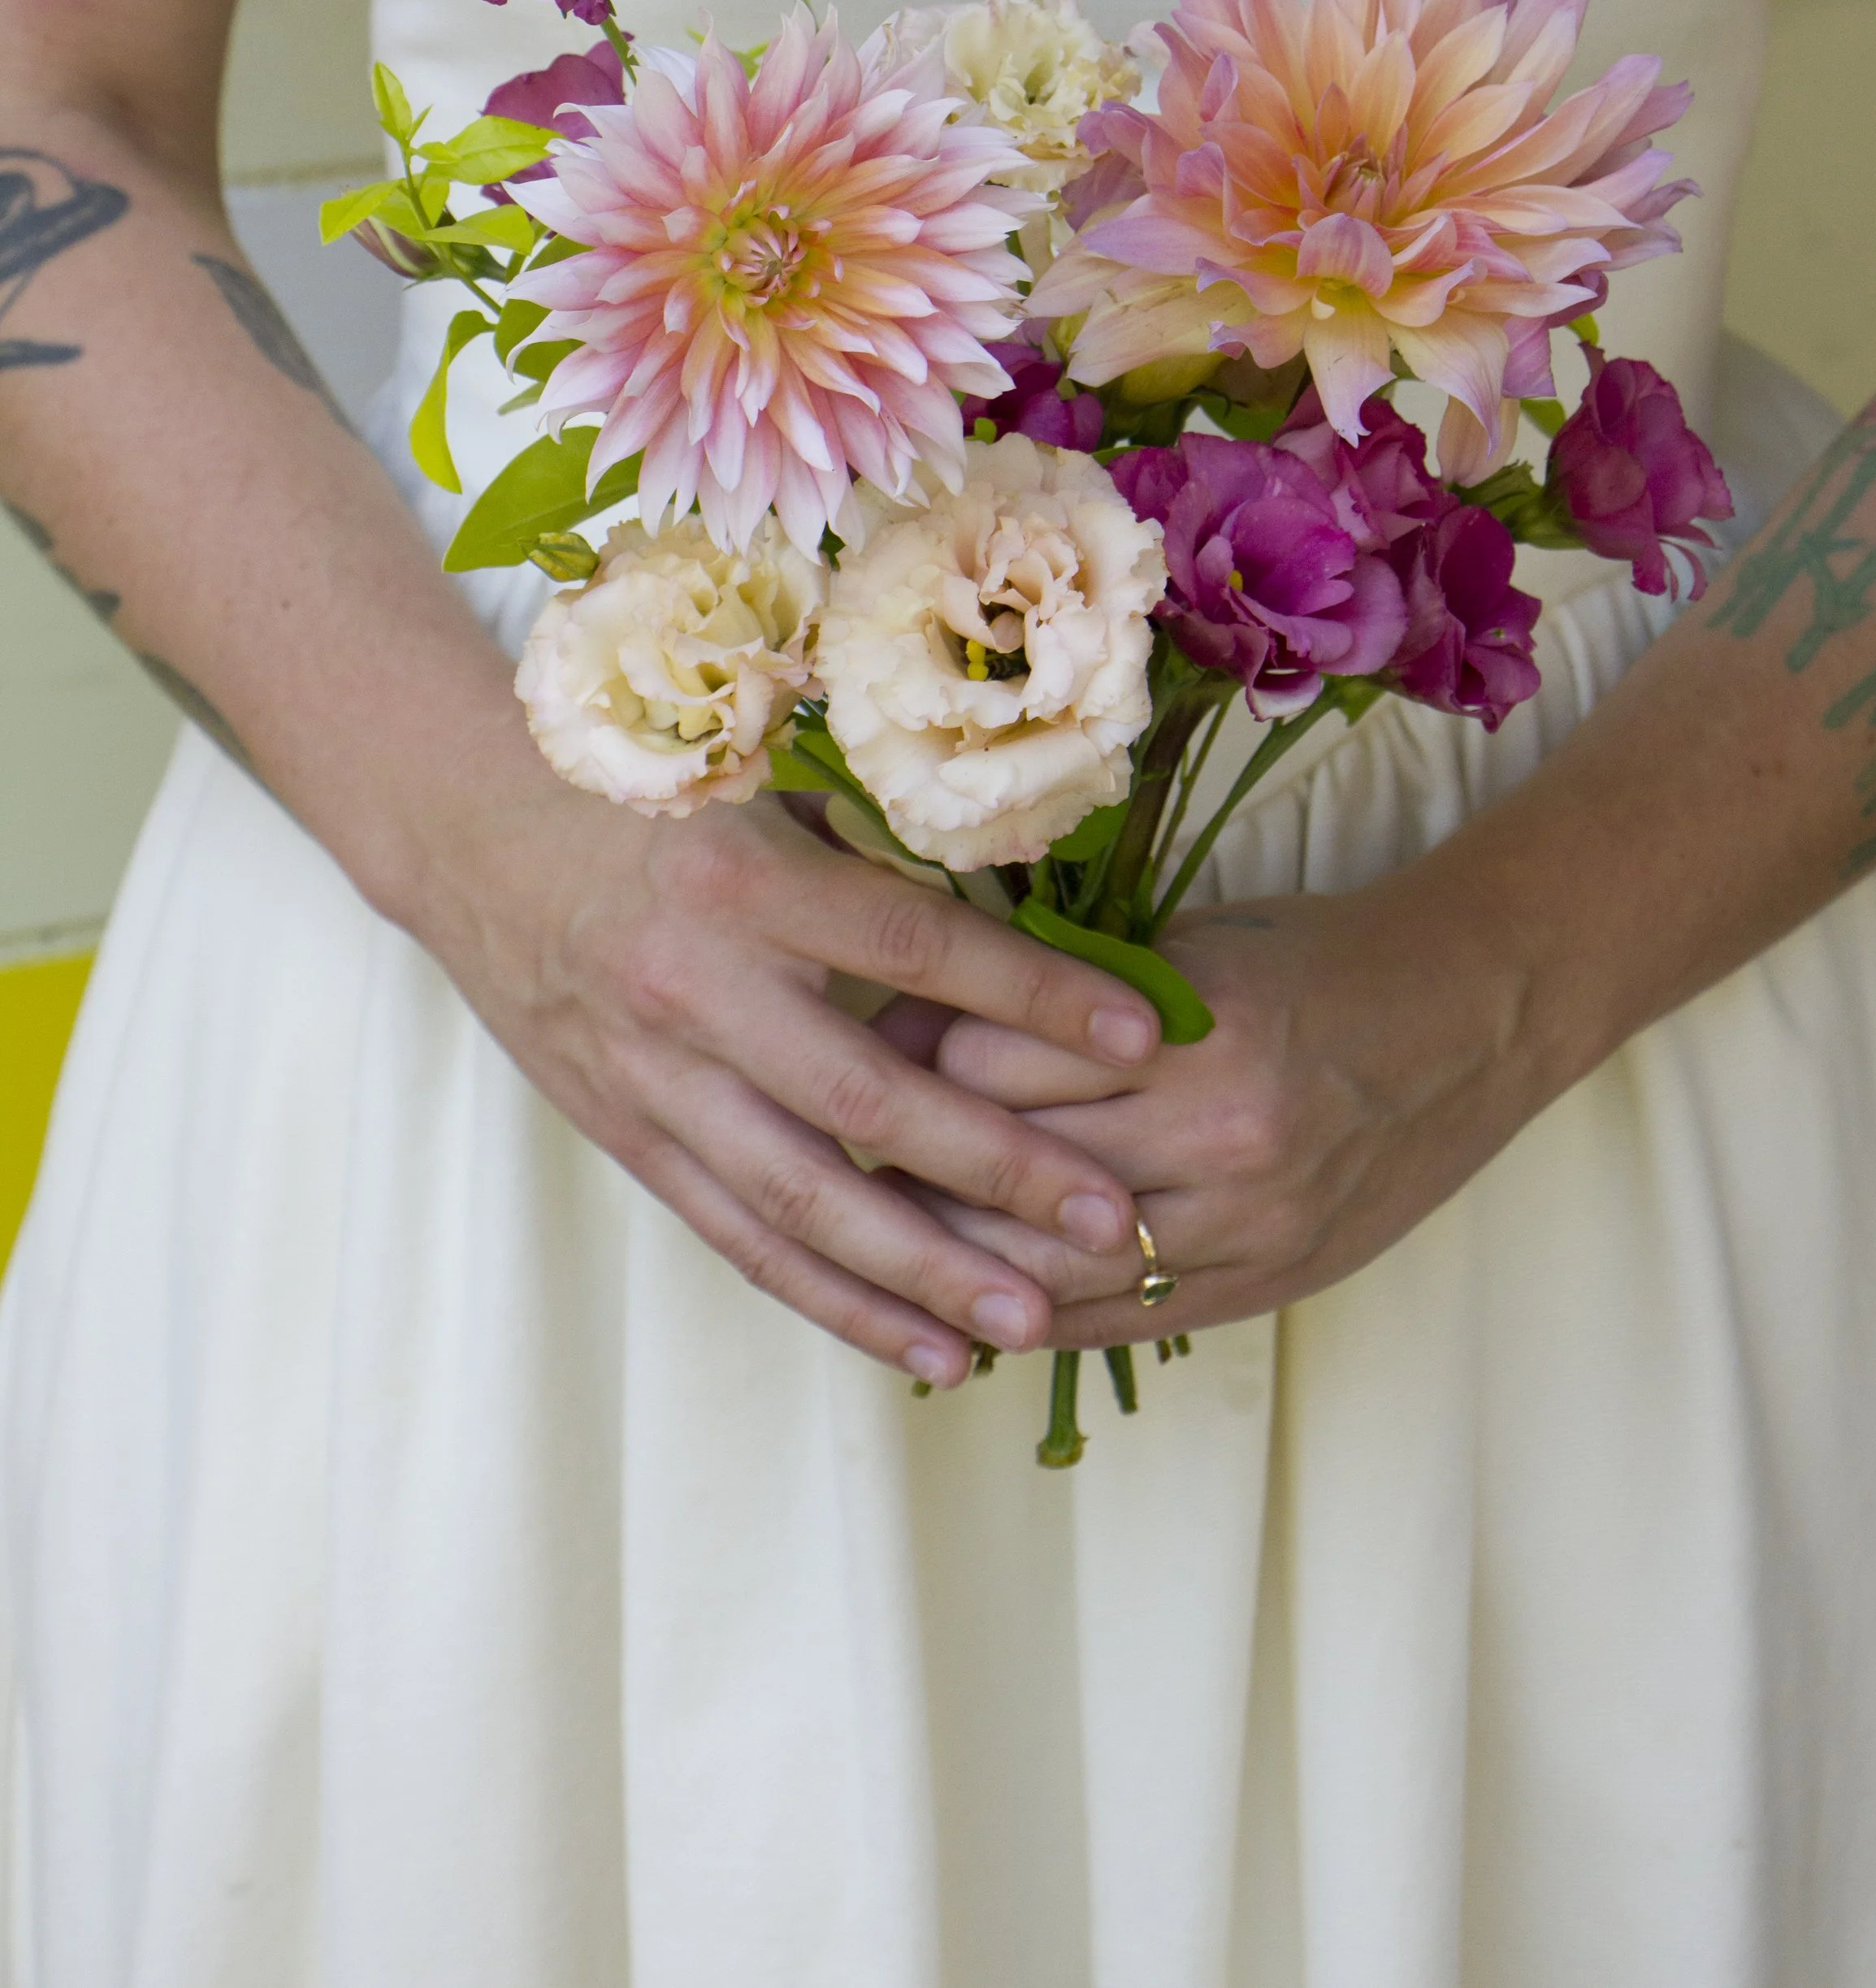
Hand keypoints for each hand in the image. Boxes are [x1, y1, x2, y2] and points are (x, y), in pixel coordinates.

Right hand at [417, 762, 1159, 1386]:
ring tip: (1029, 1322)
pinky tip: (921, 1347)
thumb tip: (1031, 902)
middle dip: (999, 1171)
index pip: (918, 948)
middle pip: (869, 1102)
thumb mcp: (759, 790)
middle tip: (1114, 1219)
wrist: (469, 827)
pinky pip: (740, 1238)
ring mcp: (654, 1074)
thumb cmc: (643, 791)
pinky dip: (834, 1300)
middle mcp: (698, 986)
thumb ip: (876, 854)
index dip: (1034, 995)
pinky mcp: (627, 1134)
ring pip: (803, 1200)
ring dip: (922, 1272)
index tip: (1144, 1036)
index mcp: (748, 880)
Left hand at [887, 863, 1577, 1343]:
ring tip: (874, 1233)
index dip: (914, 1049)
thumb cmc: (1318, 959)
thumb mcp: (1193, 942)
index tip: (852, 1041)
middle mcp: (1222, 1133)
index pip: (999, 1057)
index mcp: (1195, 1025)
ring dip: (952, 1259)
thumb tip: (916, 1020)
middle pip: (1010, 1167)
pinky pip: (1118, 1323)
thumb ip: (1070, 988)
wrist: (1472, 1017)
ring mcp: (1250, 1224)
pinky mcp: (1265, 1285)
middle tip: (829, 1142)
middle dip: (912, 1160)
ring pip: (1051, 1267)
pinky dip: (1033, 1316)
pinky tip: (968, 1304)